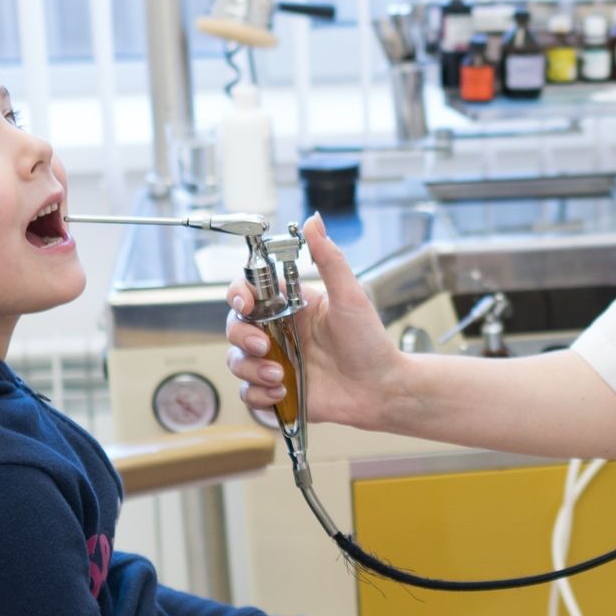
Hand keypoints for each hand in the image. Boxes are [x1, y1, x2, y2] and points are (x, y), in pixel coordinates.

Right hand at [226, 215, 407, 430]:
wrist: (381, 390)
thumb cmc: (370, 343)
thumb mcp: (350, 297)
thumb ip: (329, 259)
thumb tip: (314, 220)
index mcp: (291, 306)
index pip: (249, 291)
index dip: (239, 294)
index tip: (246, 302)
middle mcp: (279, 333)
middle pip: (234, 325)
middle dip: (242, 335)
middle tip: (263, 346)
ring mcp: (276, 362)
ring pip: (236, 360)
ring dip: (251, 369)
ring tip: (280, 377)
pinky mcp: (277, 391)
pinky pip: (247, 393)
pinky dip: (257, 395)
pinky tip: (281, 393)